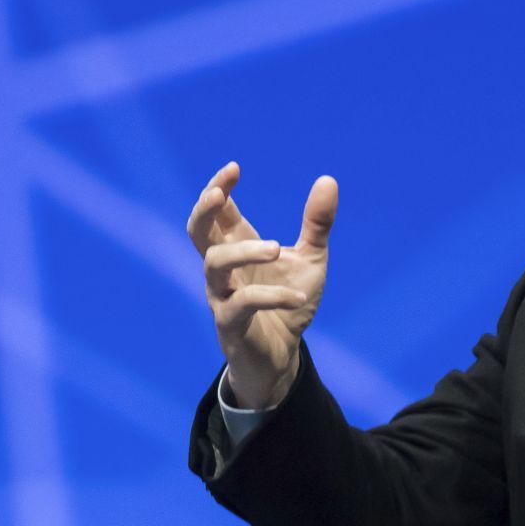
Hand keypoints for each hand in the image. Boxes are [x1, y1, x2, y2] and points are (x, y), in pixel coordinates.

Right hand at [188, 161, 338, 413]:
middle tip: (220, 195)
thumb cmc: (288, 302)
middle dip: (203, 210)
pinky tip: (299, 296)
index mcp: (237, 246)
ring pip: (213, 264)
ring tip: (277, 247)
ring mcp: (222, 296)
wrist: (282, 356)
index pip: (216, 211)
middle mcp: (223, 269)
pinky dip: (272, 296)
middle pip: (196, 232)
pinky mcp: (231, 324)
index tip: (235, 168)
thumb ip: (316, 223)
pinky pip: (242, 304)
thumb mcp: (310, 259)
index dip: (219, 187)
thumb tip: (328, 179)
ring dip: (244, 252)